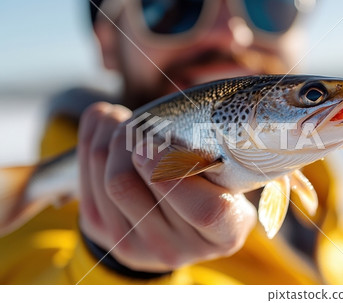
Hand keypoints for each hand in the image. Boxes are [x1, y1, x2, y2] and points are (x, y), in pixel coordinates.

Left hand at [78, 102, 256, 271]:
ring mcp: (132, 245)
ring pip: (108, 179)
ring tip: (121, 118)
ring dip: (110, 134)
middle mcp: (176, 249)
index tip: (157, 140)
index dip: (176, 170)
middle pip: (130, 187)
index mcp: (223, 234)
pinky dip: (91, 140)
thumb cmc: (211, 191)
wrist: (177, 228)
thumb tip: (170, 119)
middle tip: (141, 118)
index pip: (206, 210)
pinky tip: (103, 123)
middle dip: (130, 139)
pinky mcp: (100, 232)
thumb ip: (214, 158)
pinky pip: (86, 178)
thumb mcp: (231, 180)